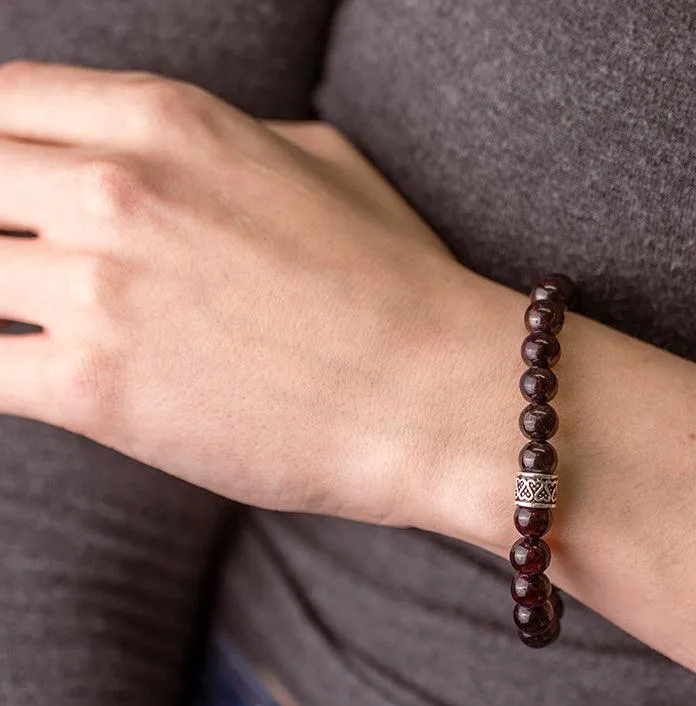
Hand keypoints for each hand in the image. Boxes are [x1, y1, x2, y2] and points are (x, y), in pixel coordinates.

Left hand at [0, 61, 490, 525]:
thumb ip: (218, 143)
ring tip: (38, 328)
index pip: (3, 103)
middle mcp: (116, 188)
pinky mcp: (95, 390)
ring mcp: (99, 288)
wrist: (437, 396)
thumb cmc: (398, 284)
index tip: (10, 200)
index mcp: (169, 119)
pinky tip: (30, 382)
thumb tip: (160, 158)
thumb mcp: (321, 164)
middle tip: (24, 274)